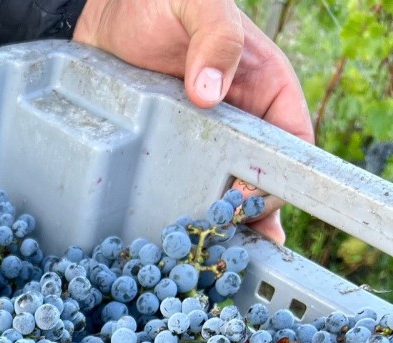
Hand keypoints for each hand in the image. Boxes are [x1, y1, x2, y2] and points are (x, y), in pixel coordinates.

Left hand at [73, 0, 313, 243]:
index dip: (279, 180)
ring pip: (214, 195)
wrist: (107, 10)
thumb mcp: (195, 4)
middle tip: (227, 253)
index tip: (251, 205)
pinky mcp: (160, 153)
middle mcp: (234, 122)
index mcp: (263, 88)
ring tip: (196, 262)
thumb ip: (213, 38)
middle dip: (247, 220)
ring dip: (210, 228)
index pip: (289, 144)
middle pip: (254, 182)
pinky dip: (171, 219)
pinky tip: (161, 248)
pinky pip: (172, 192)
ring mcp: (195, 143)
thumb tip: (209, 91)